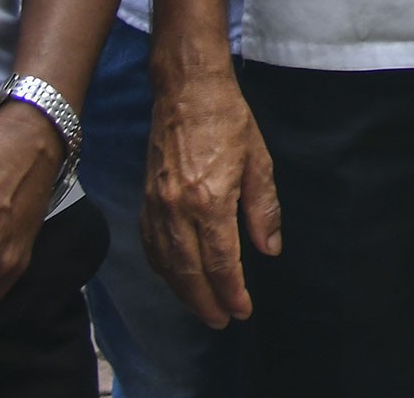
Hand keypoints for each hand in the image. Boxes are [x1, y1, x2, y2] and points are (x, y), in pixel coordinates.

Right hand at [142, 67, 280, 326]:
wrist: (187, 92)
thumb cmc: (229, 121)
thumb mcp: (259, 161)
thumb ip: (263, 209)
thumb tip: (269, 249)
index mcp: (210, 200)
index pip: (220, 261)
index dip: (232, 291)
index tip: (242, 310)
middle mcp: (177, 209)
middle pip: (189, 271)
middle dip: (206, 302)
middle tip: (222, 321)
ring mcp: (156, 206)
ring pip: (166, 264)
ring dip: (183, 292)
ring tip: (202, 308)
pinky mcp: (145, 199)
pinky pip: (151, 246)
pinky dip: (163, 269)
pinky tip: (175, 277)